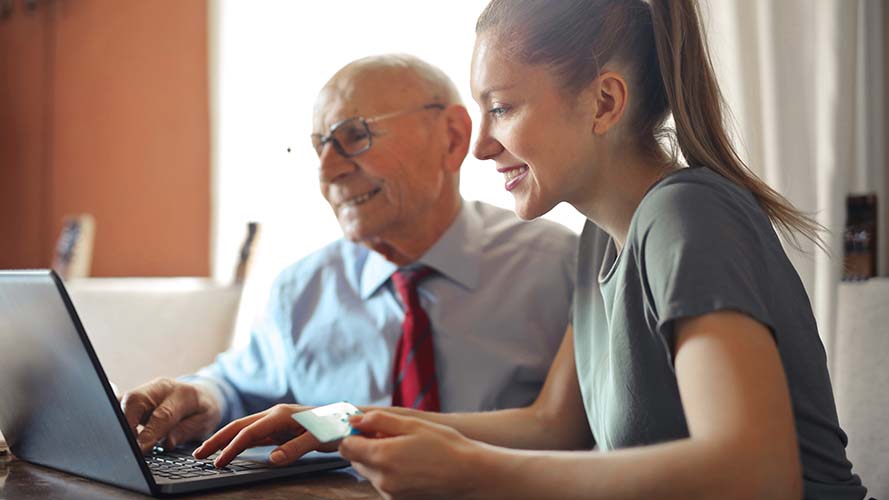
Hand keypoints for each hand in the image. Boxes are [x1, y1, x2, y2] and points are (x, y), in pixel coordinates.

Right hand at [120, 378, 221, 453]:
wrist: (201, 394)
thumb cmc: (202, 410)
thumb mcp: (205, 422)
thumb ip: (186, 431)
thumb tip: (167, 443)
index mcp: (182, 393)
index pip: (162, 414)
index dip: (150, 433)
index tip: (141, 449)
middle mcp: (160, 388)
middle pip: (135, 401)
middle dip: (126, 424)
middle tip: (126, 446)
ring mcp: (145, 390)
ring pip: (123, 401)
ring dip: (119, 422)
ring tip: (122, 443)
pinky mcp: (134, 396)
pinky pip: (119, 404)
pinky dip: (116, 419)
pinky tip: (117, 433)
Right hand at [193, 404, 337, 467]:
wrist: (348, 419)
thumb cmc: (335, 427)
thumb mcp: (318, 439)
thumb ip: (296, 448)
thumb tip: (272, 459)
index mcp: (281, 415)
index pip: (249, 432)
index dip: (232, 448)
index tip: (218, 462)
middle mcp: (275, 414)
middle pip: (239, 426)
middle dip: (217, 439)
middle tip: (197, 454)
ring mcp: (276, 420)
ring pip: (244, 429)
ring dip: (225, 440)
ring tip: (207, 452)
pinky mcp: (279, 427)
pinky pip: (254, 434)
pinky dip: (238, 441)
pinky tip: (230, 449)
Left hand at [340, 411, 484, 499]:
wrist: (469, 474)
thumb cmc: (445, 446)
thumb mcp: (412, 424)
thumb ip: (379, 420)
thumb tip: (355, 420)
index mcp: (382, 457)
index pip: (346, 446)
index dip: (353, 434)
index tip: (367, 428)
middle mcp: (381, 479)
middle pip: (355, 460)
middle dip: (366, 447)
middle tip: (389, 436)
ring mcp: (389, 493)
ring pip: (369, 472)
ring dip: (378, 460)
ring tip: (405, 451)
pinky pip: (383, 483)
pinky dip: (389, 473)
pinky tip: (410, 465)